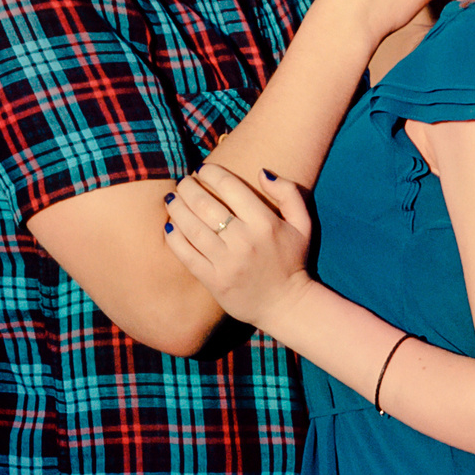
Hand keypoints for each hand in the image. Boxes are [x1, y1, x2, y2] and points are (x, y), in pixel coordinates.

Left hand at [165, 164, 316, 333]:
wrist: (287, 305)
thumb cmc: (293, 260)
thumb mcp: (304, 224)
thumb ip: (289, 193)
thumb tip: (261, 172)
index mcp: (265, 223)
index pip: (230, 187)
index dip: (211, 173)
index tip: (203, 170)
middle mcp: (244, 241)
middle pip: (204, 204)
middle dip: (188, 187)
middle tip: (183, 182)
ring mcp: (227, 262)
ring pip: (191, 227)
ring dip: (176, 207)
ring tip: (172, 198)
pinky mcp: (214, 280)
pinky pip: (186, 254)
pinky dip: (174, 237)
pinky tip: (170, 225)